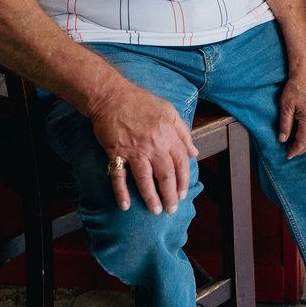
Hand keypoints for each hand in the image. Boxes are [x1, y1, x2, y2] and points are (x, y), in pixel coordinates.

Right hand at [89, 80, 197, 214]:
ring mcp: (134, 149)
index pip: (181, 162)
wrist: (111, 95)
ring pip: (145, 179)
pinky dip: (121, 192)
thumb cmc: (141, 102)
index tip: (183, 193)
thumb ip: (183, 132)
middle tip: (171, 209)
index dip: (183, 180)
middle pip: (166, 175)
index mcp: (168, 133)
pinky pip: (118, 176)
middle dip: (170, 195)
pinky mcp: (115, 151)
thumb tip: (194, 152)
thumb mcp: (169, 110)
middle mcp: (153, 143)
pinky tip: (125, 205)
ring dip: (151, 197)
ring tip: (156, 211)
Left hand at [277, 66, 305, 157]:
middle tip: (291, 153)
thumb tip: (282, 139)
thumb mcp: (286, 106)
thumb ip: (284, 124)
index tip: (287, 155)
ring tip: (295, 145)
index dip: (295, 150)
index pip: (303, 142)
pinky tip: (302, 133)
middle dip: (301, 149)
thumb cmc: (296, 86)